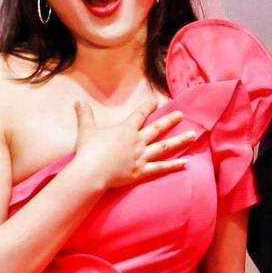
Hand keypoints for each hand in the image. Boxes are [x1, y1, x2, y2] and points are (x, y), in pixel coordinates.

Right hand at [72, 100, 193, 190]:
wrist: (91, 171)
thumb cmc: (88, 150)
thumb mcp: (86, 129)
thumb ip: (84, 115)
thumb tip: (77, 101)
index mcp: (125, 130)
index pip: (139, 115)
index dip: (148, 107)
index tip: (156, 101)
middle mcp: (137, 141)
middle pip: (157, 128)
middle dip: (170, 120)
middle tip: (182, 114)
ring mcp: (141, 156)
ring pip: (165, 146)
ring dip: (180, 140)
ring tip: (193, 135)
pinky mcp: (142, 170)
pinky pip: (161, 167)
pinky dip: (174, 165)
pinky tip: (186, 163)